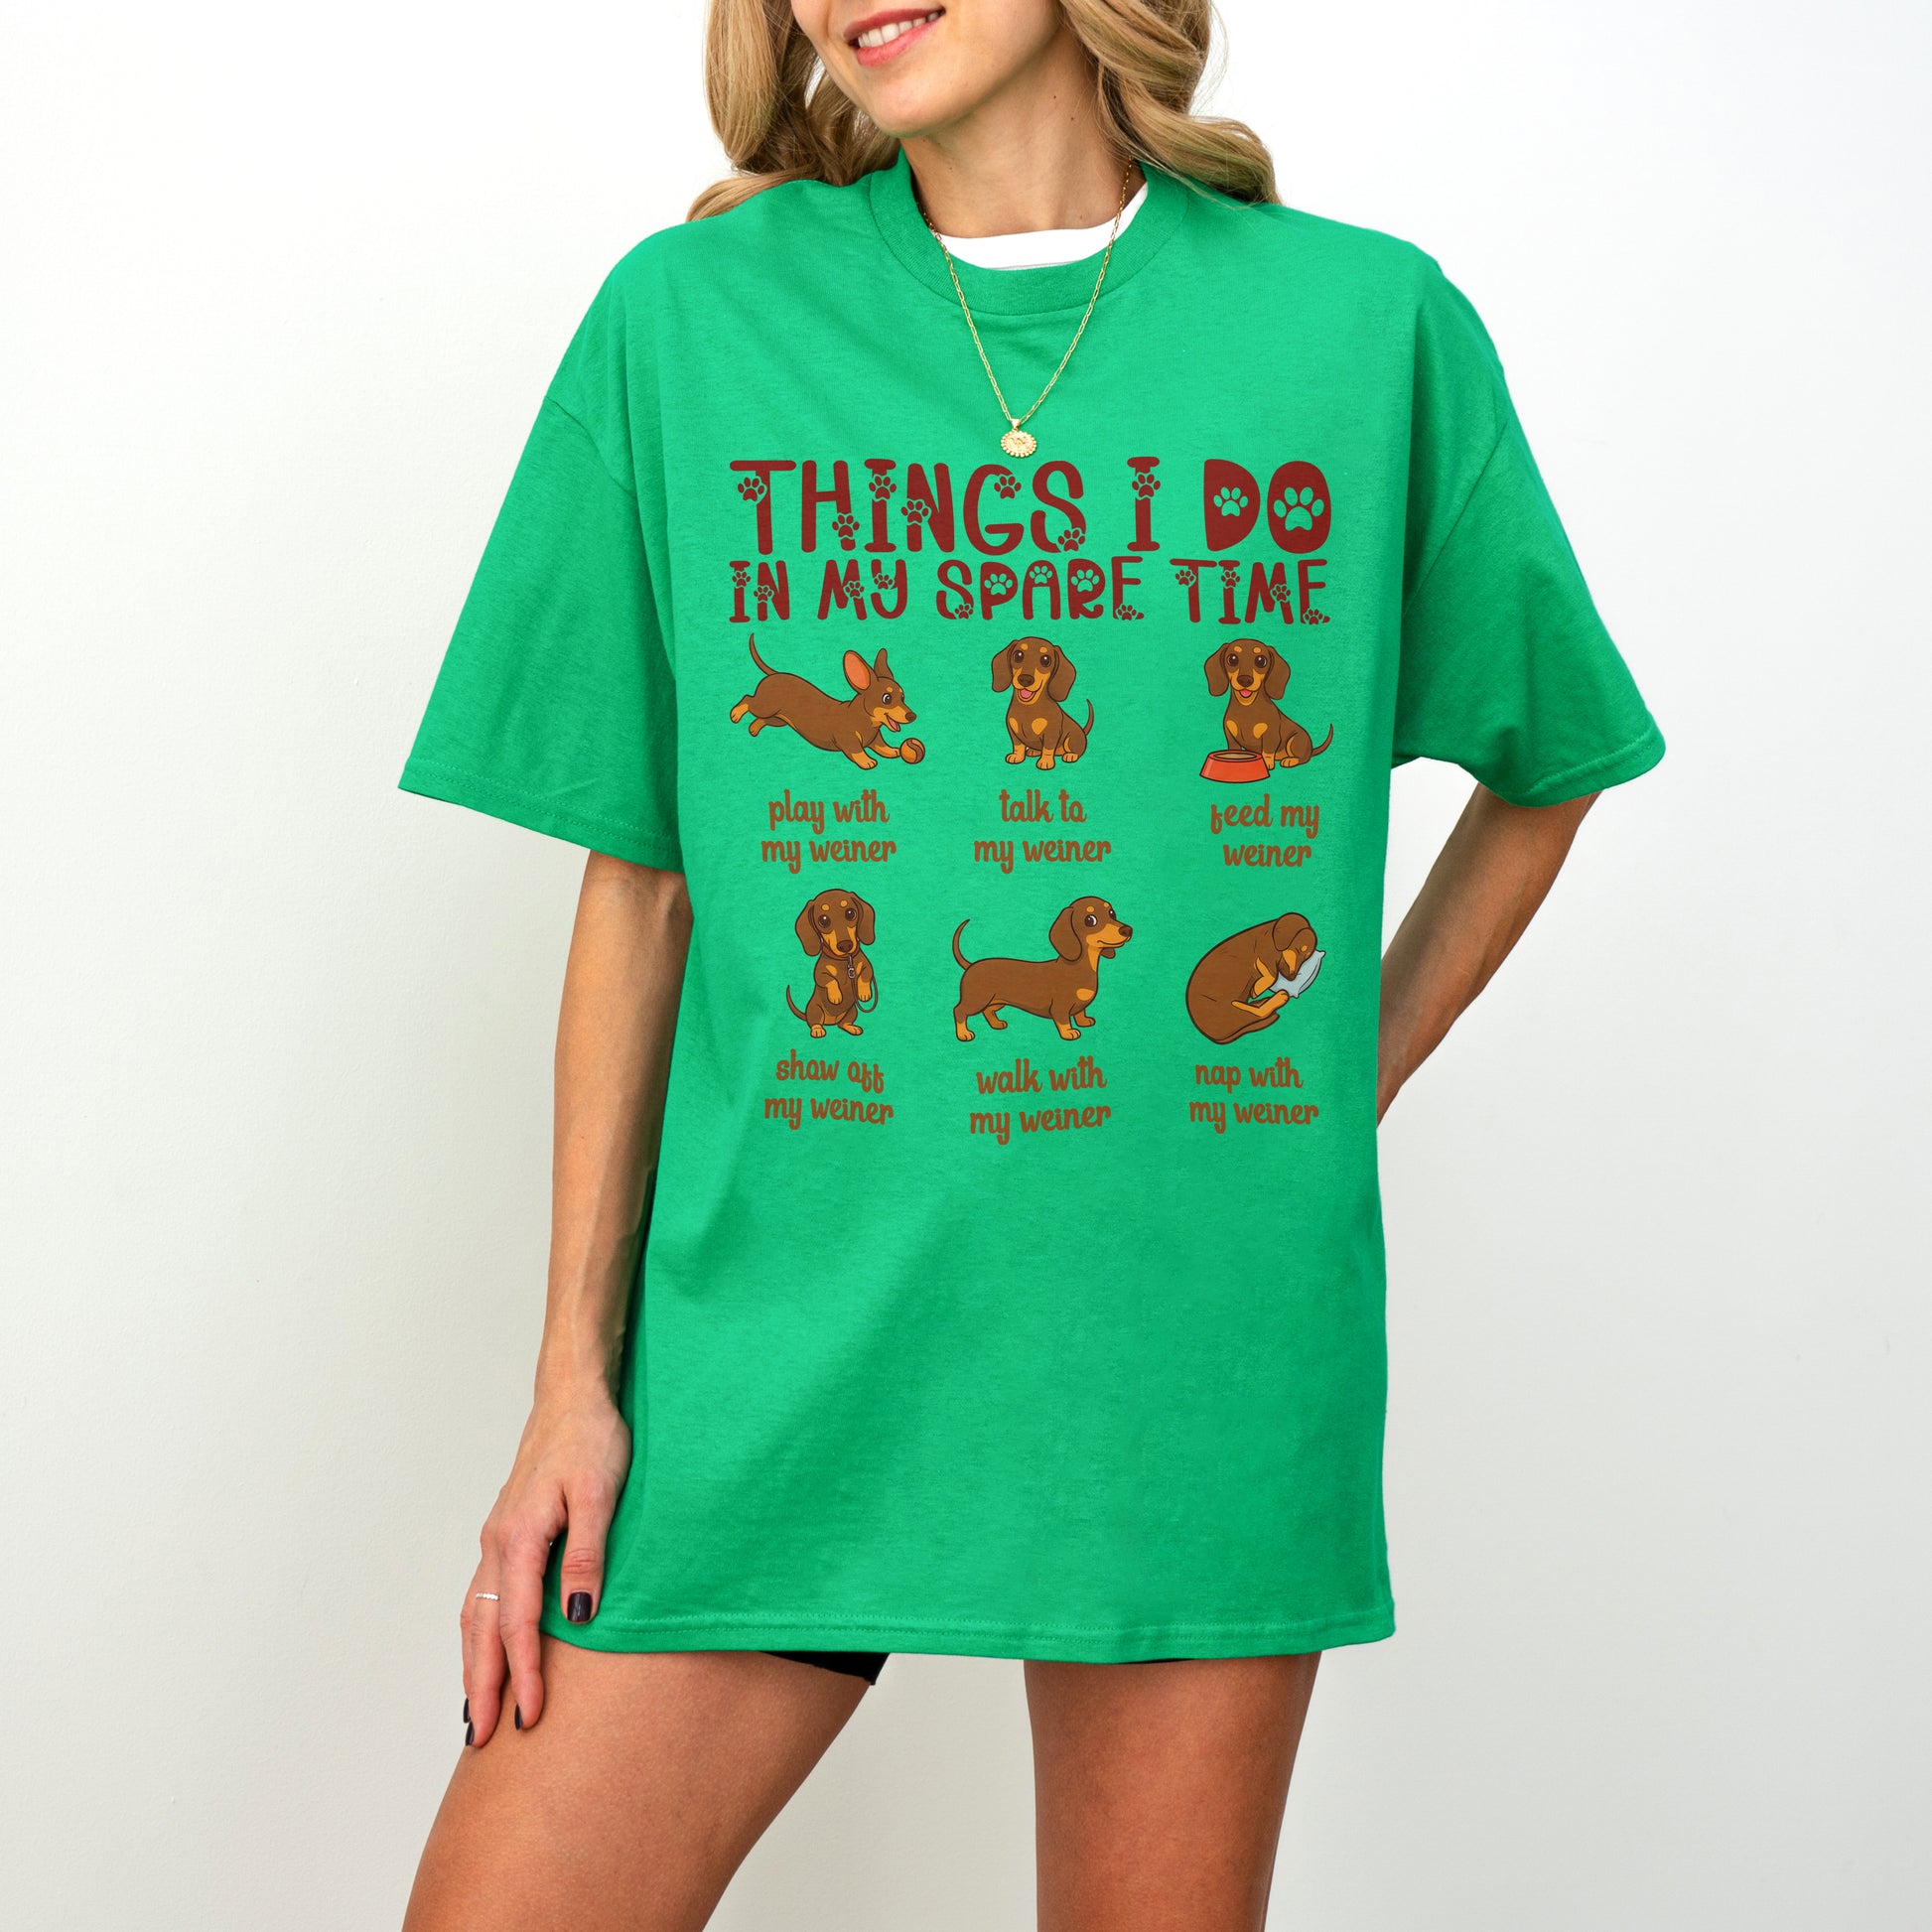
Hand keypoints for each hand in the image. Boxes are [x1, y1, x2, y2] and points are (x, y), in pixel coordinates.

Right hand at [460, 1386, 630, 1744]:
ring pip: (474, 1615)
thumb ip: (587, 1554)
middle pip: (482, 1629)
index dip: (523, 1673)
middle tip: (482, 1740)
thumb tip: (577, 1618)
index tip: (530, 1718)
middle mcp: (497, 1542)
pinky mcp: (503, 1533)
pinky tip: (485, 1651)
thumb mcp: (601, 1494)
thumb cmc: (593, 1439)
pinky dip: (478, 1633)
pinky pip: (481, 1595)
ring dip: (472, 1665)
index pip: (518, 1623)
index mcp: (519, 1536)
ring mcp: (495, 1537)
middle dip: (481, 1686)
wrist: (573, 1396)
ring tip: (475, 1713)